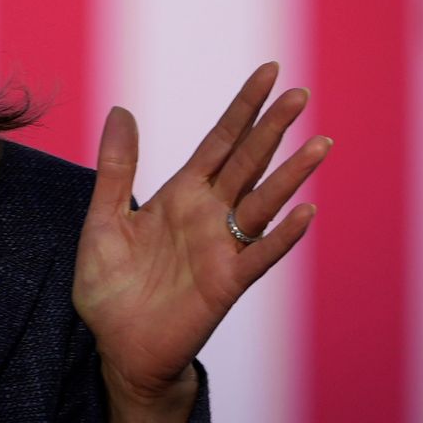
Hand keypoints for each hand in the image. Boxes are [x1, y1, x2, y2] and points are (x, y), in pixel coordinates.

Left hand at [72, 64, 329, 422]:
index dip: (244, 108)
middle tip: (301, 94)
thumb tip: (121, 109)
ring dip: (290, 175)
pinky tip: (305, 212)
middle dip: (273, 128)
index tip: (270, 72)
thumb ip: (116, 169)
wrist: (118, 349)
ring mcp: (222, 248)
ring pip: (263, 202)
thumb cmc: (111, 289)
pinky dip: (283, 236)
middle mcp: (209, 215)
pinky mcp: (227, 283)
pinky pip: (260, 255)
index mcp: (181, 195)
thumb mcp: (103, 221)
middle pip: (248, 162)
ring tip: (319, 145)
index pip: (220, 142)